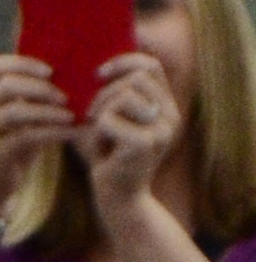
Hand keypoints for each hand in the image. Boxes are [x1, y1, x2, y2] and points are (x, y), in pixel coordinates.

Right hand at [0, 47, 70, 222]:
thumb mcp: (21, 121)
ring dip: (47, 111)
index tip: (51, 71)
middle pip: (5, 85)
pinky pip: (23, 138)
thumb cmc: (12, 151)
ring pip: (14, 111)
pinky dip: (51, 133)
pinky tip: (71, 133)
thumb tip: (72, 75)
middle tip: (65, 96)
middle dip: (40, 88)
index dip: (24, 63)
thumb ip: (34, 99)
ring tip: (71, 115)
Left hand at [87, 44, 179, 215]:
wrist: (118, 199)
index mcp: (166, 108)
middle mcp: (171, 117)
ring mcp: (161, 131)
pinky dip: (95, 134)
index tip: (98, 74)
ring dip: (100, 113)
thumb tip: (91, 61)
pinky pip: (108, 120)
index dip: (124, 62)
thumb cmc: (109, 157)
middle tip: (91, 115)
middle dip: (105, 93)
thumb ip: (112, 94)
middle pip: (136, 78)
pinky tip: (100, 152)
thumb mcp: (112, 120)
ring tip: (98, 135)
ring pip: (122, 96)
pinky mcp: (143, 145)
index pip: (151, 66)